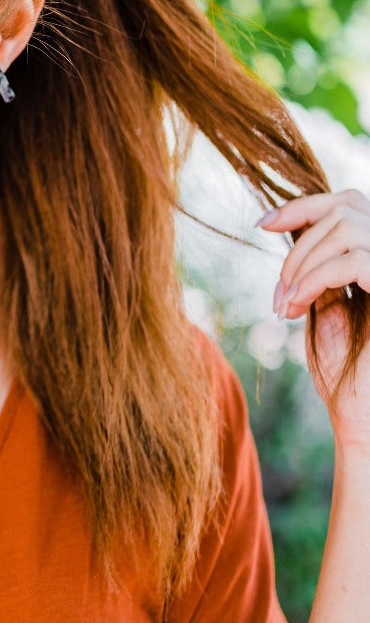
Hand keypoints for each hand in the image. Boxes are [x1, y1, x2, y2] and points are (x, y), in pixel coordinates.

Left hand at [256, 188, 369, 448]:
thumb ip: (318, 269)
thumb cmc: (344, 371)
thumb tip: (295, 232)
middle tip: (278, 286)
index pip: (347, 205)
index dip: (303, 206)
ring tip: (283, 303)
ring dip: (302, 263)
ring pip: (347, 228)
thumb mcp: (325, 307)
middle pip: (347, 206)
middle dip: (299, 237)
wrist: (362, 417)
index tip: (262, 224)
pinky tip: (295, 306)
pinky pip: (353, 260)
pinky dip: (314, 277)